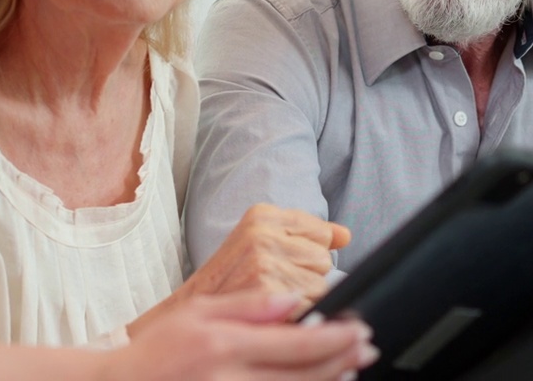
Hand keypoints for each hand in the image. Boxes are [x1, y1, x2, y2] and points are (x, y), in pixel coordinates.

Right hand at [103, 291, 376, 380]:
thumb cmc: (159, 350)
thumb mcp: (198, 311)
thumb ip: (248, 305)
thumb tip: (294, 300)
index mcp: (225, 344)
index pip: (296, 342)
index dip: (335, 337)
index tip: (359, 329)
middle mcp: (232, 379)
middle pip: (306, 375)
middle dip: (343, 360)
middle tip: (367, 348)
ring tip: (351, 368)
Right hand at [185, 204, 350, 306]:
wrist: (187, 313)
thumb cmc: (226, 280)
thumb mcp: (257, 242)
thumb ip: (305, 234)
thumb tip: (345, 235)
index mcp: (261, 215)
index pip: (321, 231)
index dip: (307, 254)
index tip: (285, 263)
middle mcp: (263, 235)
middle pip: (323, 259)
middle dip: (306, 276)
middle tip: (273, 284)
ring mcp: (265, 264)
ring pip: (321, 286)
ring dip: (304, 300)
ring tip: (272, 301)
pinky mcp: (268, 294)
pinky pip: (311, 307)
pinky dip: (299, 317)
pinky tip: (276, 315)